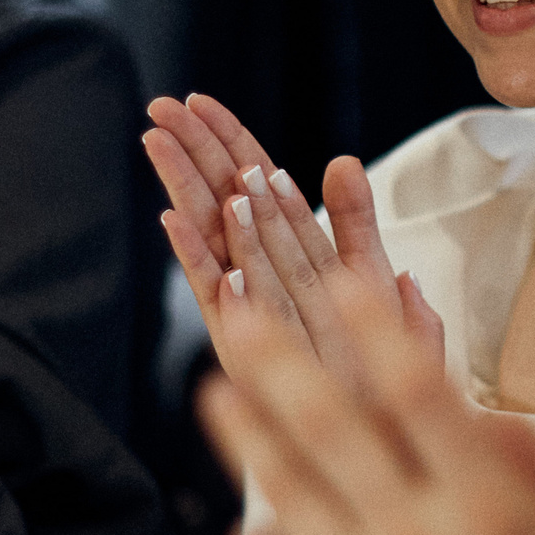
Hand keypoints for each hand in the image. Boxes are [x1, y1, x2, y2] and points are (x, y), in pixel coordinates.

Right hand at [144, 92, 439, 379]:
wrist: (379, 434)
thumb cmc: (377, 361)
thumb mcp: (373, 279)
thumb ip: (355, 222)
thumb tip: (342, 161)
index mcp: (293, 250)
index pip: (257, 181)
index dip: (231, 139)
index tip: (200, 100)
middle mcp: (263, 273)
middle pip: (225, 199)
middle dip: (195, 151)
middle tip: (161, 105)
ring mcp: (250, 307)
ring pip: (214, 235)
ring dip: (186, 188)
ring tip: (156, 141)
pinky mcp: (245, 344)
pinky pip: (219, 295)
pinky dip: (198, 257)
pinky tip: (174, 221)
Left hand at [199, 283, 534, 534]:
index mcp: (497, 516)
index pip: (419, 393)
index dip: (375, 327)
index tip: (344, 279)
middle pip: (329, 427)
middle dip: (276, 357)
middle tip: (234, 306)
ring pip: (289, 497)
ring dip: (247, 434)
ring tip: (215, 384)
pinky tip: (250, 513)